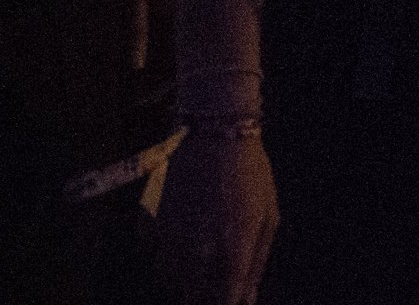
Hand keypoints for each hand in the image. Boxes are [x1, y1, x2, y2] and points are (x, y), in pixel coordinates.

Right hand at [156, 123, 277, 304]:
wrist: (215, 131)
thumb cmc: (251, 173)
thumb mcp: (268, 217)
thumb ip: (256, 263)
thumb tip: (246, 300)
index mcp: (232, 252)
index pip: (224, 302)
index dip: (227, 304)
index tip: (230, 298)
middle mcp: (198, 253)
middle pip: (191, 300)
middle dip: (204, 298)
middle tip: (214, 286)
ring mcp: (171, 240)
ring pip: (167, 284)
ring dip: (181, 286)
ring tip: (195, 273)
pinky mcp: (152, 224)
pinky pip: (151, 258)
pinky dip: (161, 261)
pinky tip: (176, 249)